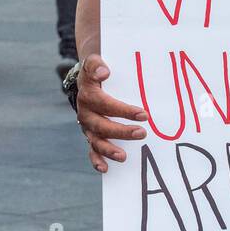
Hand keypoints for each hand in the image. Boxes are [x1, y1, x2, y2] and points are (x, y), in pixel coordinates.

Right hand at [75, 53, 149, 172]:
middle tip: (143, 133)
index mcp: (88, 94)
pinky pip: (91, 150)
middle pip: (102, 125)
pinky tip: (105, 168)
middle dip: (122, 131)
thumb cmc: (98, 71)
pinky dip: (96, 160)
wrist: (88, 78)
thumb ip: (96, 64)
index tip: (143, 114)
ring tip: (123, 156)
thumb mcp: (95, 62)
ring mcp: (87, 125)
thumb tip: (105, 72)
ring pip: (96, 140)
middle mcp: (85, 112)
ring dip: (109, 149)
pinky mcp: (90, 135)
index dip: (123, 110)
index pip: (105, 103)